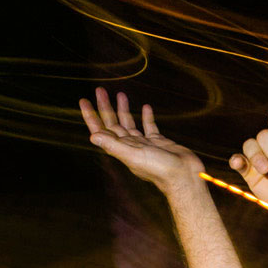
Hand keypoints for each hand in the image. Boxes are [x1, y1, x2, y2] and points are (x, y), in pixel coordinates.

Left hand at [79, 89, 201, 193]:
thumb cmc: (159, 169)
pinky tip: (146, 107)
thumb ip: (114, 145)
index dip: (91, 116)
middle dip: (106, 107)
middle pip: (113, 123)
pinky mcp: (158, 142)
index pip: (101, 130)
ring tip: (120, 94)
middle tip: (100, 90)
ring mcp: (144, 144)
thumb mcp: (134, 155)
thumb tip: (93, 137)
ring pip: (129, 123)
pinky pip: (149, 126)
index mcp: (122, 149)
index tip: (84, 101)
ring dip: (123, 109)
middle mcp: (130, 146)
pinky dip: (146, 116)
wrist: (184, 176)